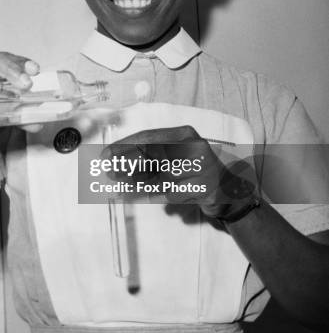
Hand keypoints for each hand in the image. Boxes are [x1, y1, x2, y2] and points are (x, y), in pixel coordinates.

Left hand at [102, 125, 256, 219]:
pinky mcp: (207, 187)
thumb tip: (114, 164)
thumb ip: (146, 160)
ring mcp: (204, 166)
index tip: (106, 155)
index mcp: (184, 134)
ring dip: (140, 186)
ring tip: (124, 190)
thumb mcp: (169, 160)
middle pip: (152, 155)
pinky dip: (160, 197)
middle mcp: (195, 146)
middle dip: (127, 165)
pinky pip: (174, 193)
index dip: (125, 146)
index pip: (149, 136)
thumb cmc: (191, 173)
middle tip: (109, 174)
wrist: (226, 191)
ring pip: (161, 178)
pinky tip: (152, 199)